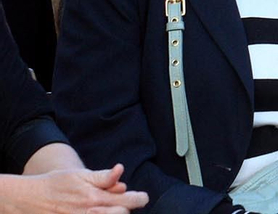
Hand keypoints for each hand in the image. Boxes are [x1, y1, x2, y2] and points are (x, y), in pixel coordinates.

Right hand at [0, 164, 148, 212]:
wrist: (30, 198)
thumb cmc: (56, 183)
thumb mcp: (80, 175)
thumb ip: (103, 177)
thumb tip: (120, 171)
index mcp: (94, 198)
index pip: (126, 202)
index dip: (139, 199)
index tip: (142, 197)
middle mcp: (90, 213)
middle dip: (126, 208)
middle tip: (126, 203)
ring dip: (114, 213)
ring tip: (112, 207)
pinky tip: (99, 211)